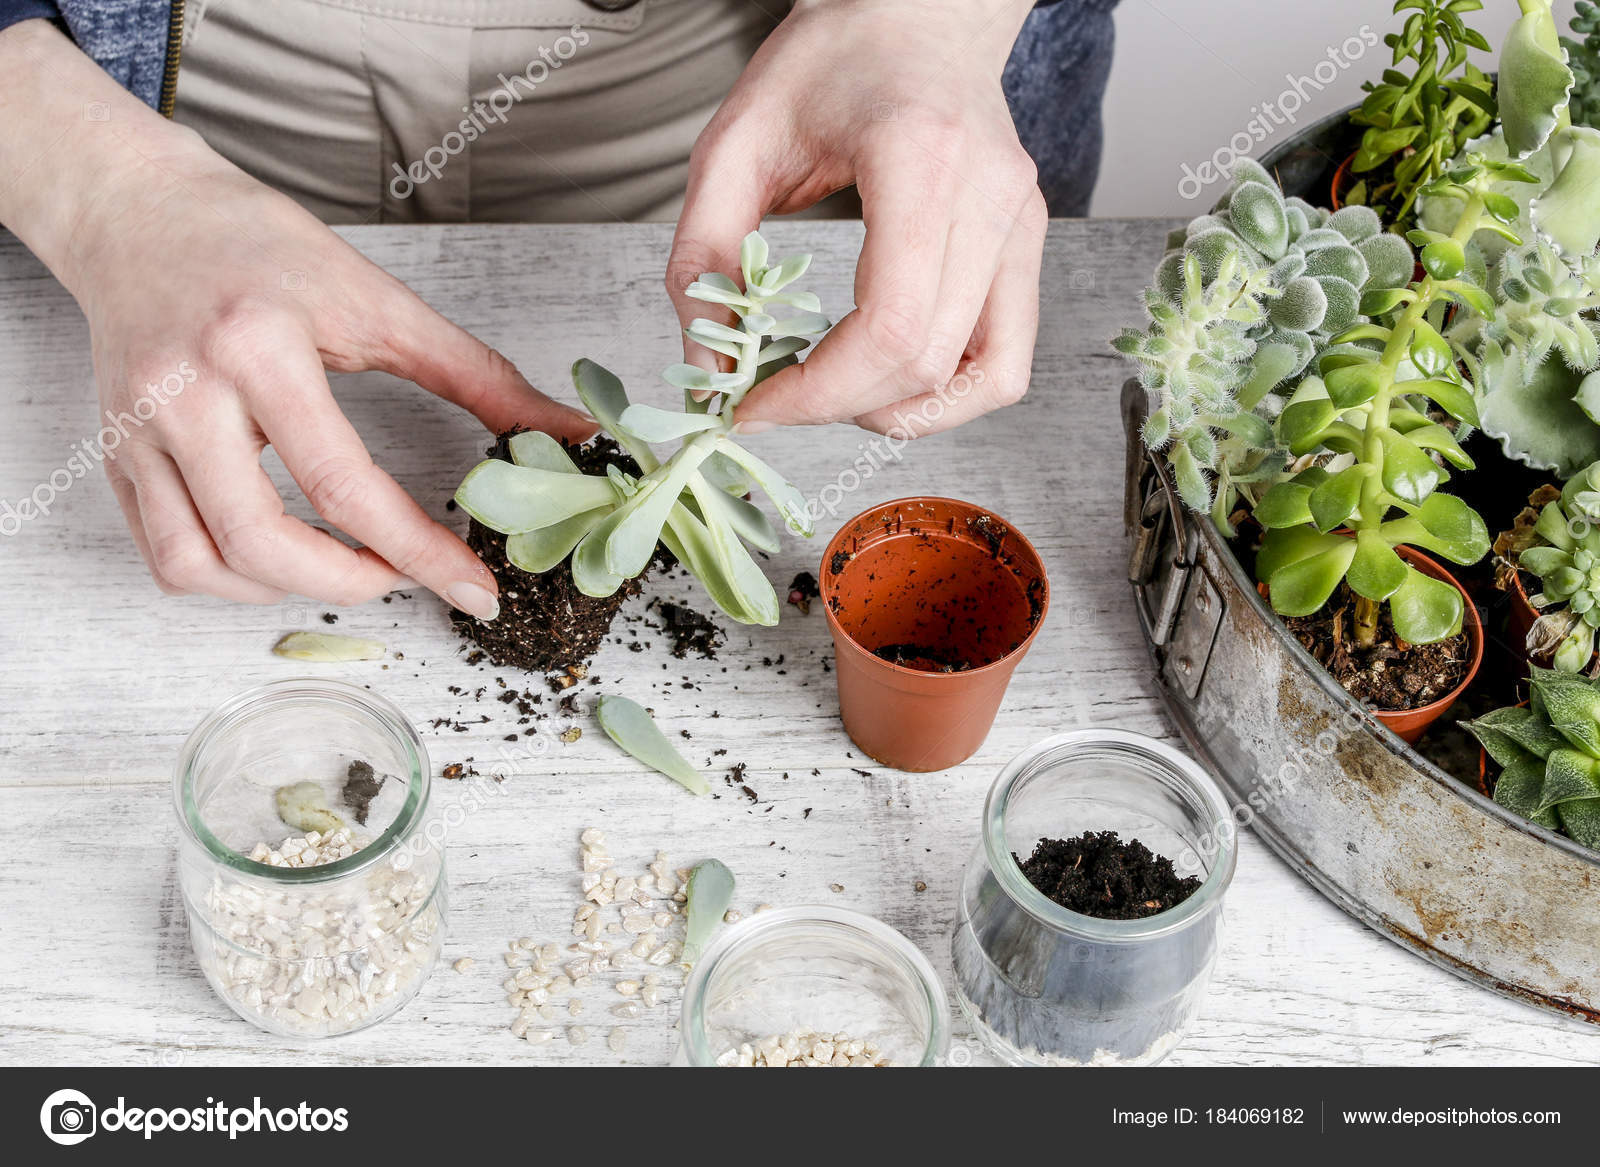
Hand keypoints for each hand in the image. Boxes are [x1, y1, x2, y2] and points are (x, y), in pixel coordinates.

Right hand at [0, 22, 592, 615]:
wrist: (139, 211)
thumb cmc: (257, 246)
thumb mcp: (377, 299)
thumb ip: (478, 376)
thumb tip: (566, 432)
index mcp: (257, 348)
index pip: (344, 485)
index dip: (418, 552)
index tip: (475, 590)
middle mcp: (183, 394)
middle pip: (260, 542)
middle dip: (349, 585)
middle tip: (402, 576)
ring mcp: (136, 430)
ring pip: (197, 564)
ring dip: (282, 590)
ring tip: (341, 565)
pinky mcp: (113, 454)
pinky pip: (164, 554)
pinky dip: (228, 577)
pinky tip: (279, 555)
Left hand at [667, 0, 1044, 438]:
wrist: (918, 13)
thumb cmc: (834, 58)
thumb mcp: (737, 137)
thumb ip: (707, 249)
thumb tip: (708, 360)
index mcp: (921, 158)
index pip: (890, 324)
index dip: (817, 393)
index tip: (755, 406)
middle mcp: (989, 196)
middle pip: (928, 362)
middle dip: (839, 406)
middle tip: (777, 399)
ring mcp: (1021, 224)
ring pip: (984, 378)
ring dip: (901, 412)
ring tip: (837, 392)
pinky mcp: (1027, 244)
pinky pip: (1007, 361)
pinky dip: (948, 394)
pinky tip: (890, 380)